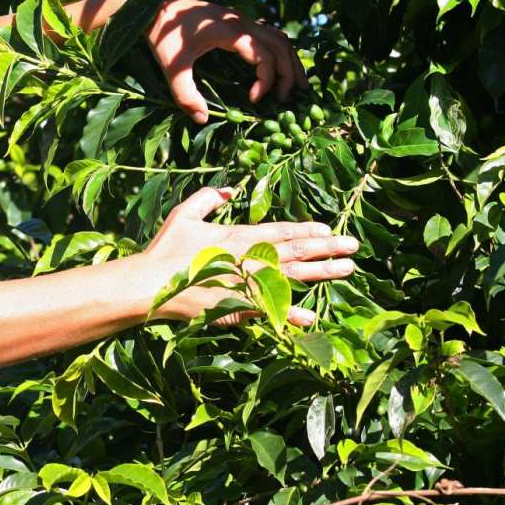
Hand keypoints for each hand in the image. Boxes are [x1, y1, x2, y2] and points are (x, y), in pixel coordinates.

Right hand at [140, 187, 358, 326]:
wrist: (151, 285)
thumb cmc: (166, 250)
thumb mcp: (184, 215)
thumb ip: (208, 198)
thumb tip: (230, 188)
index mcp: (239, 236)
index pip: (281, 231)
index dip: (307, 229)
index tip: (329, 228)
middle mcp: (249, 257)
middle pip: (296, 250)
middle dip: (327, 248)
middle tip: (354, 246)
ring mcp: (246, 282)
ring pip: (293, 276)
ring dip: (322, 273)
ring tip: (347, 270)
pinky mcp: (238, 306)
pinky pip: (271, 309)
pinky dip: (292, 314)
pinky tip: (313, 316)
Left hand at [145, 0, 306, 123]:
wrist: (154, 5)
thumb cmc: (163, 35)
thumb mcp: (172, 67)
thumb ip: (185, 94)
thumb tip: (203, 119)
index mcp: (230, 31)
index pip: (264, 55)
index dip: (266, 80)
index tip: (254, 99)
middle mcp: (242, 21)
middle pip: (281, 46)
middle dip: (289, 74)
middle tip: (288, 101)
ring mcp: (242, 19)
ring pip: (280, 38)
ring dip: (291, 62)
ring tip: (299, 87)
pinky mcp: (239, 21)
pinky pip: (270, 34)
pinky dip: (281, 52)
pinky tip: (282, 69)